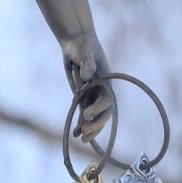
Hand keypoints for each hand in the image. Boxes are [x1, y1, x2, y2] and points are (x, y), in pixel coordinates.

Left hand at [62, 33, 114, 147]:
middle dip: (95, 124)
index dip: (98, 109)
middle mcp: (101, 92)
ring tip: (81, 139)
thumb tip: (86, 78)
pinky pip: (82, 114)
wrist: (76, 43)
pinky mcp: (82, 97)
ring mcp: (91, 95)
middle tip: (84, 133)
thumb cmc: (84, 45)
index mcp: (106, 82)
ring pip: (93, 117)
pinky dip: (80, 124)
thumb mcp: (86, 52)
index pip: (106, 100)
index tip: (85, 114)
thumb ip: (87, 63)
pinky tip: (75, 134)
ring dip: (89, 129)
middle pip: (102, 113)